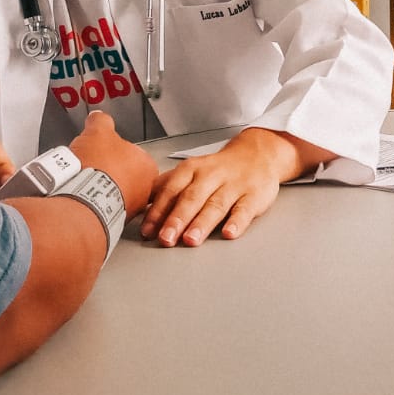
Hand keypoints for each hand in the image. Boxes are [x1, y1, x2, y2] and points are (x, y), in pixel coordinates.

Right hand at [69, 110, 158, 219]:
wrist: (84, 200)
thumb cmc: (98, 169)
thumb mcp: (98, 131)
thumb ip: (100, 121)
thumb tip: (98, 118)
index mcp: (147, 164)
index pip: (132, 154)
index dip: (113, 151)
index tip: (102, 152)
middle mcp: (144, 189)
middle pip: (123, 174)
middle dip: (107, 170)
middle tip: (91, 166)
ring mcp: (130, 208)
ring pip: (113, 192)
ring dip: (99, 187)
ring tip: (82, 181)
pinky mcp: (112, 221)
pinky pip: (102, 207)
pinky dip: (92, 202)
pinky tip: (81, 196)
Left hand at [141, 127, 326, 246]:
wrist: (257, 155)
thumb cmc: (217, 169)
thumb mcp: (189, 172)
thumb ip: (165, 188)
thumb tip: (136, 205)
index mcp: (191, 170)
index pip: (171, 191)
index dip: (158, 211)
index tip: (148, 231)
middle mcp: (211, 176)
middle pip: (191, 198)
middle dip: (177, 219)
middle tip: (166, 239)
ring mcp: (234, 186)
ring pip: (216, 205)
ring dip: (202, 223)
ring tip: (191, 239)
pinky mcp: (254, 195)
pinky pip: (245, 209)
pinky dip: (237, 221)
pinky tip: (229, 233)